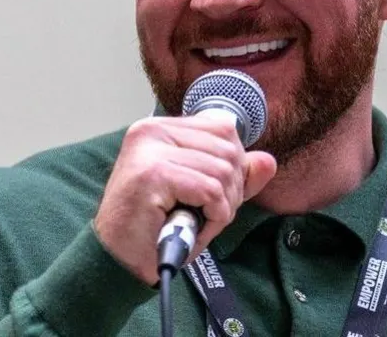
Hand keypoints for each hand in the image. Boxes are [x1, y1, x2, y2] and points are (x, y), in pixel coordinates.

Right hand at [93, 113, 276, 284]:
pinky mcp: (152, 174)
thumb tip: (267, 161)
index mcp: (161, 128)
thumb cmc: (154, 226)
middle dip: (231, 189)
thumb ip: (234, 176)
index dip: (233, 164)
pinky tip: (195, 227)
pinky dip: (213, 216)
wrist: (118, 259)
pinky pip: (210, 190)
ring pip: (222, 170)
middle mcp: (152, 130)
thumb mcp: (201, 196)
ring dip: (222, 207)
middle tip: (208, 214)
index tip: (215, 194)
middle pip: (228, 149)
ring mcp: (150, 150)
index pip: (222, 127)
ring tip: (198, 223)